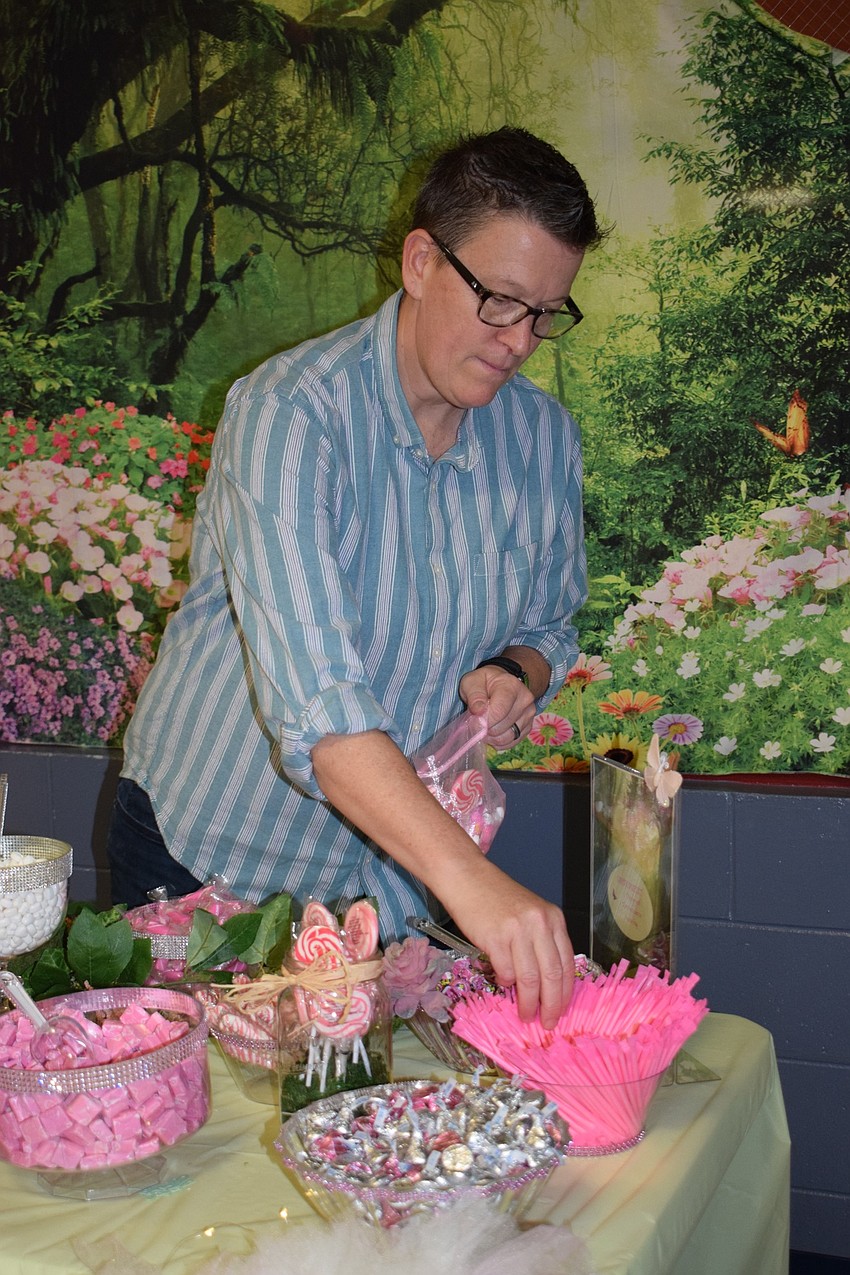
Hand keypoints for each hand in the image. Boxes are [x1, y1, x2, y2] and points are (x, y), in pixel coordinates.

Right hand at [448, 875, 575, 1028]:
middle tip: (548, 1022)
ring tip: (524, 1014)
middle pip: (552, 975)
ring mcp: (518, 930)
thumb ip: (542, 942)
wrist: (468, 878)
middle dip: (551, 1005)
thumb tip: (546, 984)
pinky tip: (502, 980)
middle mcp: (539, 924)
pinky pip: (506, 971)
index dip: (565, 992)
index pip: (567, 964)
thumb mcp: (530, 914)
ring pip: (530, 979)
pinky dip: (506, 982)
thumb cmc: (497, 898)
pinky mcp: (495, 938)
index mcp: (553, 919)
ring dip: (528, 1002)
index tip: (562, 1010)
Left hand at [459, 664, 535, 748]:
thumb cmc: (484, 683)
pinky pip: (512, 742)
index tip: (473, 721)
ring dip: (492, 738)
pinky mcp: (528, 726)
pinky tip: (493, 733)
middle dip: (485, 729)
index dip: (483, 721)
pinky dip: (499, 742)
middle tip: (477, 722)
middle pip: (501, 726)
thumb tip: (479, 711)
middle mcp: (525, 700)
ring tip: (484, 728)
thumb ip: (474, 695)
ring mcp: (529, 714)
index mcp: (511, 686)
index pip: (498, 711)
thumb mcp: (472, 682)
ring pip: (507, 737)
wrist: (500, 683)